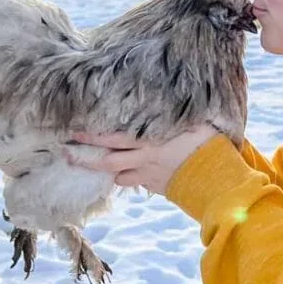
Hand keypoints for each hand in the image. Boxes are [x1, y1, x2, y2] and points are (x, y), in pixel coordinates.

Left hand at [64, 125, 218, 195]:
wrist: (216, 179)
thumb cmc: (208, 143)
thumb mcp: (192, 120)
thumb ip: (174, 112)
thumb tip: (168, 96)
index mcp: (149, 140)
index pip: (112, 138)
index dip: (91, 135)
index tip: (73, 130)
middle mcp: (144, 159)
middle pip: (106, 160)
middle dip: (84, 157)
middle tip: (66, 152)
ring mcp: (149, 175)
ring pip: (117, 175)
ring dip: (105, 170)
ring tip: (91, 165)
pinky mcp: (157, 187)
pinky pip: (136, 183)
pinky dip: (128, 179)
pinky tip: (127, 173)